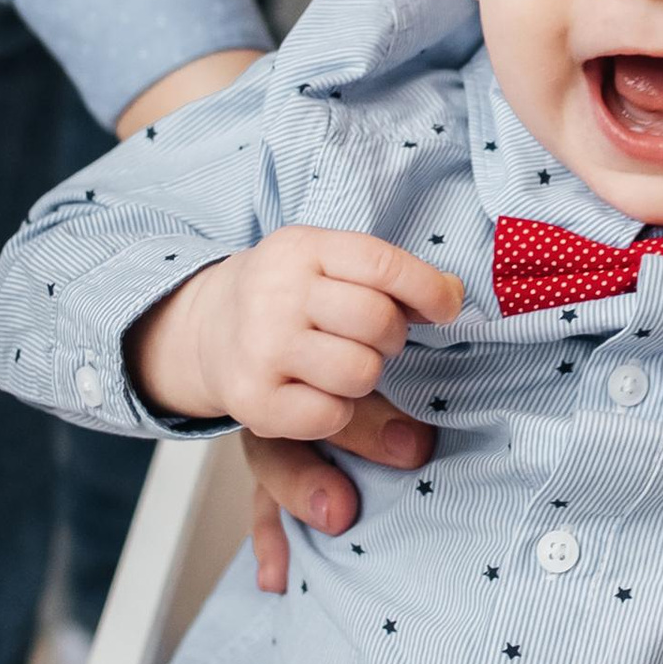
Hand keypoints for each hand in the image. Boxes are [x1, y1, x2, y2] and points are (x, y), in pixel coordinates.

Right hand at [128, 232, 462, 590]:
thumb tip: (454, 297)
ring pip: (360, 371)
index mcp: (301, 249)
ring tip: (343, 364)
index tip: (446, 307)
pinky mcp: (252, 399)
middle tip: (374, 341)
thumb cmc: (292, 297)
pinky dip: (338, 411)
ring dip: (366, 376)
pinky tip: (318, 393)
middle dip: (392, 337)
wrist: (209, 328)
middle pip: (377, 321)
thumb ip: (389, 281)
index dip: (427, 288)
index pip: (381, 264)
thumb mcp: (330, 267)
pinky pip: (331, 415)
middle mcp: (275, 293)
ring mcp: (260, 347)